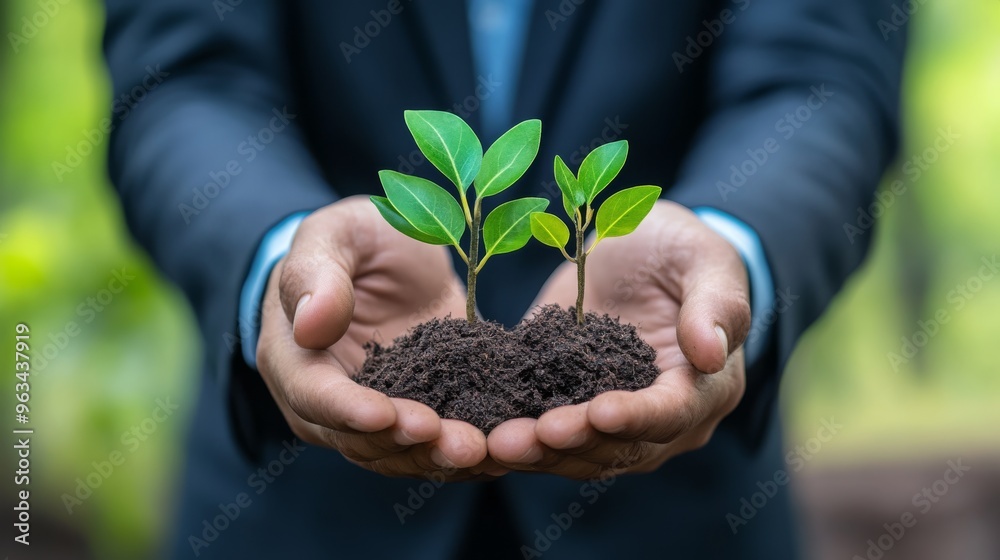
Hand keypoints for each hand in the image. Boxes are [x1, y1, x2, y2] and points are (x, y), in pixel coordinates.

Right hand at [256, 196, 503, 479]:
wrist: (392, 256)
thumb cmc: (352, 238)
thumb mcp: (335, 235)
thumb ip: (316, 275)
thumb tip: (309, 325)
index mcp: (292, 356)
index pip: (312, 394)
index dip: (347, 409)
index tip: (386, 414)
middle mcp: (326, 400)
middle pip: (357, 439)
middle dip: (407, 444)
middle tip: (455, 441)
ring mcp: (372, 414)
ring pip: (398, 454)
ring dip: (438, 458)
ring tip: (481, 450)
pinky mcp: (418, 413)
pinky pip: (434, 445)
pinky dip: (463, 453)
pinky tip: (499, 450)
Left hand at [487, 201, 749, 478]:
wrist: (637, 250)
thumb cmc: (680, 249)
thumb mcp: (704, 259)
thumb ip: (716, 304)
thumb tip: (710, 353)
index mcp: (706, 388)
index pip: (672, 414)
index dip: (636, 417)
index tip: (599, 411)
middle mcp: (662, 419)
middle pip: (619, 446)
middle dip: (571, 442)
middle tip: (523, 438)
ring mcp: (614, 420)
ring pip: (580, 452)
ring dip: (537, 452)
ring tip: (497, 443)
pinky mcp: (571, 407)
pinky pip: (546, 434)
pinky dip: (518, 437)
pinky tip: (480, 435)